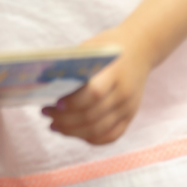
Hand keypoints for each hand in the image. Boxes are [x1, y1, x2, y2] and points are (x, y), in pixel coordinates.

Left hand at [42, 26, 152, 144]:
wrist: (141, 49)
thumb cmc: (108, 47)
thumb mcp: (91, 49)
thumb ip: (75, 67)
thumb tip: (46, 84)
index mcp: (115, 73)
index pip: (93, 94)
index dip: (73, 103)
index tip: (54, 103)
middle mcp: (124, 94)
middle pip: (93, 116)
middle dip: (65, 119)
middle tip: (45, 113)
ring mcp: (129, 108)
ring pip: (99, 130)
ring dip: (73, 132)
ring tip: (54, 125)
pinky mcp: (130, 117)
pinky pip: (111, 136)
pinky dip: (90, 138)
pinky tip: (73, 132)